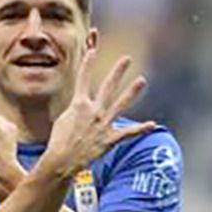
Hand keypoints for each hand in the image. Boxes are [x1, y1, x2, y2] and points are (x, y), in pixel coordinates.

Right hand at [43, 48, 153, 176]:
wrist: (62, 160)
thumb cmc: (58, 142)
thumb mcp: (62, 121)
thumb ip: (73, 111)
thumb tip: (78, 107)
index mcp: (78, 105)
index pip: (83, 79)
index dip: (88, 64)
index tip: (92, 50)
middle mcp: (94, 111)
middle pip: (108, 87)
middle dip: (118, 72)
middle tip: (127, 59)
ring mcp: (104, 124)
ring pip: (121, 104)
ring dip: (132, 92)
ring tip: (142, 80)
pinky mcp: (110, 139)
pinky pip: (128, 133)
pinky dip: (140, 129)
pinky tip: (153, 124)